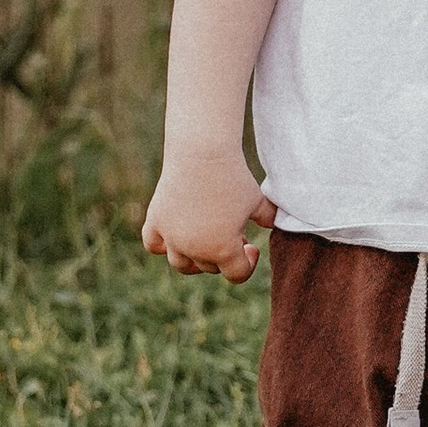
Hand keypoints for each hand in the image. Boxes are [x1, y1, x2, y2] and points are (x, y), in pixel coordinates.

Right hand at [141, 144, 273, 280]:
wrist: (202, 152)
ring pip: (181, 263)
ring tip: (206, 236)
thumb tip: (274, 225)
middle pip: (209, 267)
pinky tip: (175, 234)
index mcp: (222, 250)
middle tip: (231, 229)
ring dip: (195, 257)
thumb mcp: (258, 201)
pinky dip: (163, 244)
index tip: (250, 244)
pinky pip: (154, 244)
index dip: (248, 262)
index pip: (237, 274)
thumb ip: (269, 218)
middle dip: (222, 254)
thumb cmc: (233, 177)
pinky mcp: (156, 220)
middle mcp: (194, 249)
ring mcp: (171, 237)